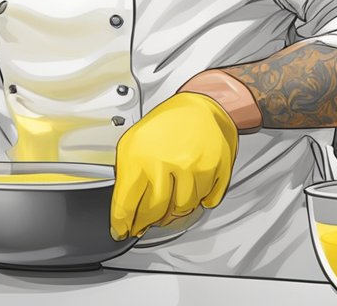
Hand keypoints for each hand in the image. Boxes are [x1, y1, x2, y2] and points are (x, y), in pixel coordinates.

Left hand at [110, 92, 238, 239]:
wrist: (202, 105)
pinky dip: (199, 201)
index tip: (121, 230)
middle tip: (143, 224)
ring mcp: (193, 167)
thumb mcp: (133, 141)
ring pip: (182, 209)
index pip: (127, 202)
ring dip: (174, 213)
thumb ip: (126, 173)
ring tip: (169, 204)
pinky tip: (191, 191)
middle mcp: (167, 162)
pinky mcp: (216, 170)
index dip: (122, 222)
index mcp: (141, 156)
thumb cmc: (167, 124)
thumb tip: (122, 206)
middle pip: (154, 212)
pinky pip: (206, 201)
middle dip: (146, 223)